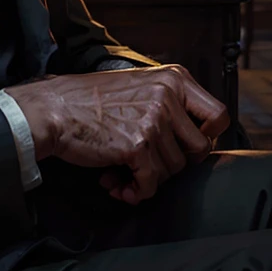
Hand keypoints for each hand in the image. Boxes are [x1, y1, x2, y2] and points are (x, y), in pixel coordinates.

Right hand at [6, 64, 228, 204]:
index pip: (218, 115)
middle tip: (148, 164)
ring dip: (149, 179)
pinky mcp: (137, 145)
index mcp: (173, 79)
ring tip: (123, 173)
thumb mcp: (138, 86)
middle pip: (198, 150)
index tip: (184, 147)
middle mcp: (167, 96)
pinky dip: (136, 192)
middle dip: (173, 164)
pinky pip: (151, 184)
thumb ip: (167, 104)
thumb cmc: (88, 101)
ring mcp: (153, 120)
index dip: (206, 138)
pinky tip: (118, 186)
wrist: (53, 110)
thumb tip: (195, 140)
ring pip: (173, 170)